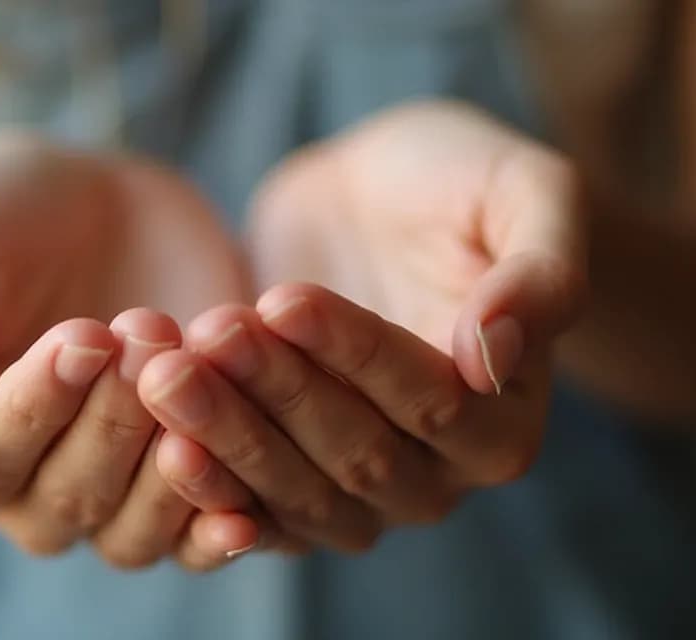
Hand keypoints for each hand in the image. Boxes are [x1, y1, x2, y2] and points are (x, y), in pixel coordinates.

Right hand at [0, 132, 261, 569]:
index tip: (82, 336)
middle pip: (64, 504)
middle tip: (144, 330)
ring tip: (192, 368)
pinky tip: (250, 498)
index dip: (31, 414)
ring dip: (167, 465)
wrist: (93, 193)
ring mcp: (119, 486)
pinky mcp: (193, 469)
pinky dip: (225, 518)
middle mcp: (32, 487)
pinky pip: (205, 530)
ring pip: (133, 533)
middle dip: (111, 420)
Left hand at [145, 102, 587, 549]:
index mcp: (507, 426)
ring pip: (292, 492)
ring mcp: (358, 497)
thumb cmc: (461, 183)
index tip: (285, 299)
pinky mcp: (287, 485)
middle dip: (276, 395)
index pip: (431, 404)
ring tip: (165, 372)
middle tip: (209, 333)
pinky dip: (205, 484)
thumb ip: (539, 273)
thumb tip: (496, 355)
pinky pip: (246, 508)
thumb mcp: (525, 193)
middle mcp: (438, 481)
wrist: (374, 197)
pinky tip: (156, 443)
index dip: (356, 356)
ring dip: (227, 437)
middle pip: (355, 458)